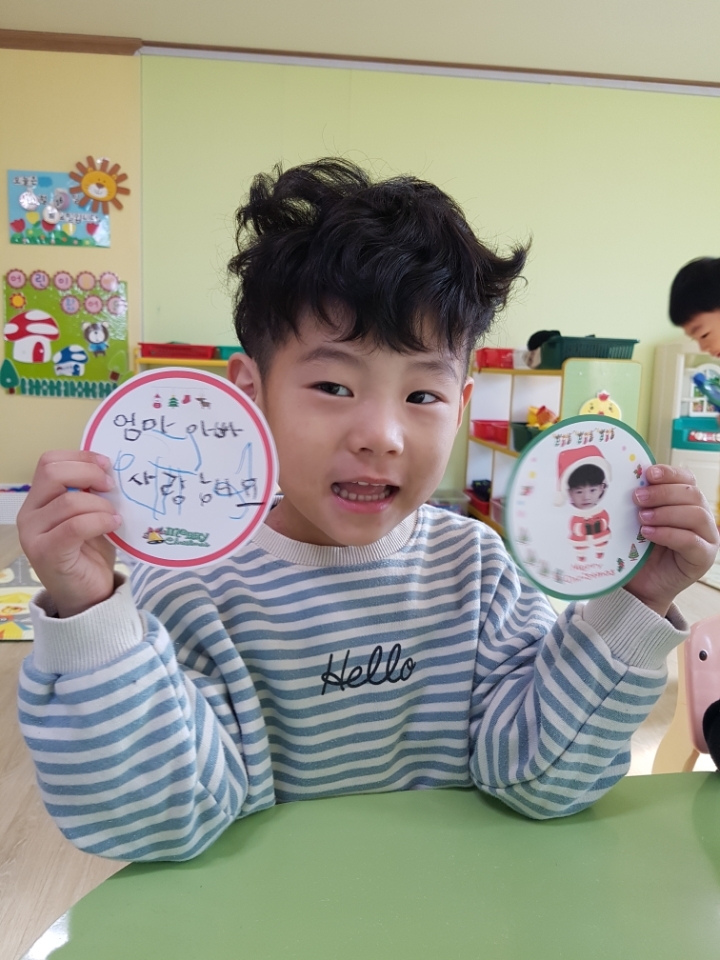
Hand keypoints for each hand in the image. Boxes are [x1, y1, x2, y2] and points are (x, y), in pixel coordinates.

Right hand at [18, 451, 120, 617]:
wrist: (88, 595)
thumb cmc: (90, 553)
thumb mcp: (91, 514)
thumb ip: (91, 492)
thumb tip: (109, 468)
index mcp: (38, 500)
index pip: (50, 462)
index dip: (81, 458)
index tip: (107, 465)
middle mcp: (29, 514)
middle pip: (54, 473)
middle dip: (89, 474)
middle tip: (111, 487)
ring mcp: (33, 534)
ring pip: (68, 501)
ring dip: (100, 504)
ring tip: (114, 515)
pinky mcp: (46, 553)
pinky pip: (74, 526)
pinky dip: (99, 520)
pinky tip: (113, 524)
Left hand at [624, 464, 718, 617]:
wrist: (640, 584)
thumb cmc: (639, 549)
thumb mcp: (638, 520)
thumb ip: (641, 501)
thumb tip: (631, 479)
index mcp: (687, 502)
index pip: (687, 479)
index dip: (670, 473)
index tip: (648, 474)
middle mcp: (702, 517)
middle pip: (692, 494)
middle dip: (663, 492)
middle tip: (637, 498)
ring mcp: (707, 538)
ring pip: (695, 515)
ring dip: (665, 513)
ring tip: (641, 518)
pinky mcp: (703, 558)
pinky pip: (691, 540)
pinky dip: (668, 533)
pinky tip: (648, 533)